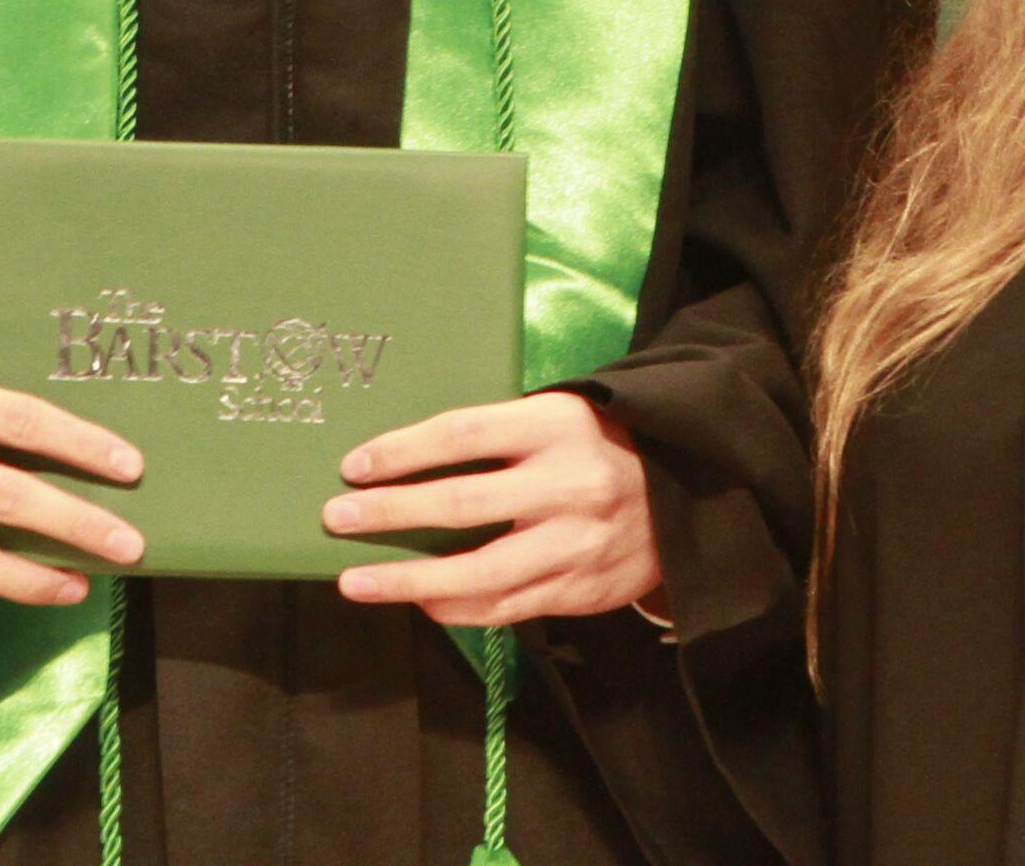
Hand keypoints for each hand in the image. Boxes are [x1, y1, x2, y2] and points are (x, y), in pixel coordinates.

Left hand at [323, 388, 663, 629]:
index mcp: (555, 426)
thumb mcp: (558, 417)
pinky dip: (455, 607)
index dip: (402, 451)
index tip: (353, 466)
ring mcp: (573, 545)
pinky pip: (504, 607)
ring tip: (356, 580)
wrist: (689, 496)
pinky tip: (419, 600)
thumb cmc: (600, 446)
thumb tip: (405, 460)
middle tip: (336, 518)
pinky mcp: (578, 590)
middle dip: (389, 513)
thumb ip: (498, 437)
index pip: (462, 435)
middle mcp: (565, 485)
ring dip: (408, 580)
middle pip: (460, 503)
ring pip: (477, 573)